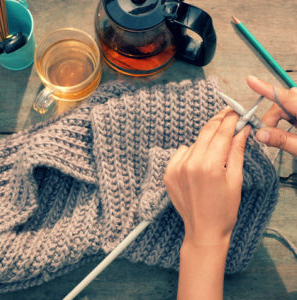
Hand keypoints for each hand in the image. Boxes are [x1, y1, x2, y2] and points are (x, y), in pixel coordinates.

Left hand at [164, 107, 250, 247]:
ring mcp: (176, 168)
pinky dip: (191, 152)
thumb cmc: (224, 210)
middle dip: (218, 122)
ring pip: (194, 142)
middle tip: (228, 116)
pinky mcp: (168, 173)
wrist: (203, 230)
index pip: (221, 133)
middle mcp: (189, 164)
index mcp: (209, 166)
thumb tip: (242, 130)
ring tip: (215, 152)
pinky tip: (198, 163)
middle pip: (206, 132)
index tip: (235, 112)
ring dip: (206, 141)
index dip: (230, 119)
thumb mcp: (236, 180)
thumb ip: (237, 151)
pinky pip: (181, 152)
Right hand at [247, 75, 296, 155]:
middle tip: (264, 135)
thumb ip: (282, 140)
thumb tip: (260, 134)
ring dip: (277, 120)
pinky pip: (291, 111)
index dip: (267, 89)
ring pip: (286, 107)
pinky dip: (284, 120)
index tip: (251, 80)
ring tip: (276, 136)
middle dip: (271, 117)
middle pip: (283, 103)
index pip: (286, 98)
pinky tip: (286, 132)